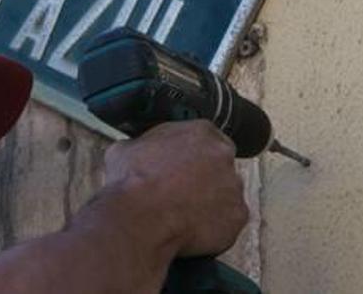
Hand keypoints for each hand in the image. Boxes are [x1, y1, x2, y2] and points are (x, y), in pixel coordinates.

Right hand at [102, 120, 248, 256]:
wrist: (139, 218)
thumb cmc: (131, 182)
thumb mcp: (125, 149)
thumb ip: (142, 146)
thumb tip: (134, 151)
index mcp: (200, 132)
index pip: (206, 138)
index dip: (192, 155)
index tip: (182, 166)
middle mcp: (224, 155)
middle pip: (220, 166)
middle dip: (205, 178)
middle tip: (181, 191)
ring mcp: (234, 187)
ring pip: (226, 195)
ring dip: (210, 203)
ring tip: (182, 215)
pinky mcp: (237, 217)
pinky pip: (228, 222)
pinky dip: (214, 228)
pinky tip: (191, 230)